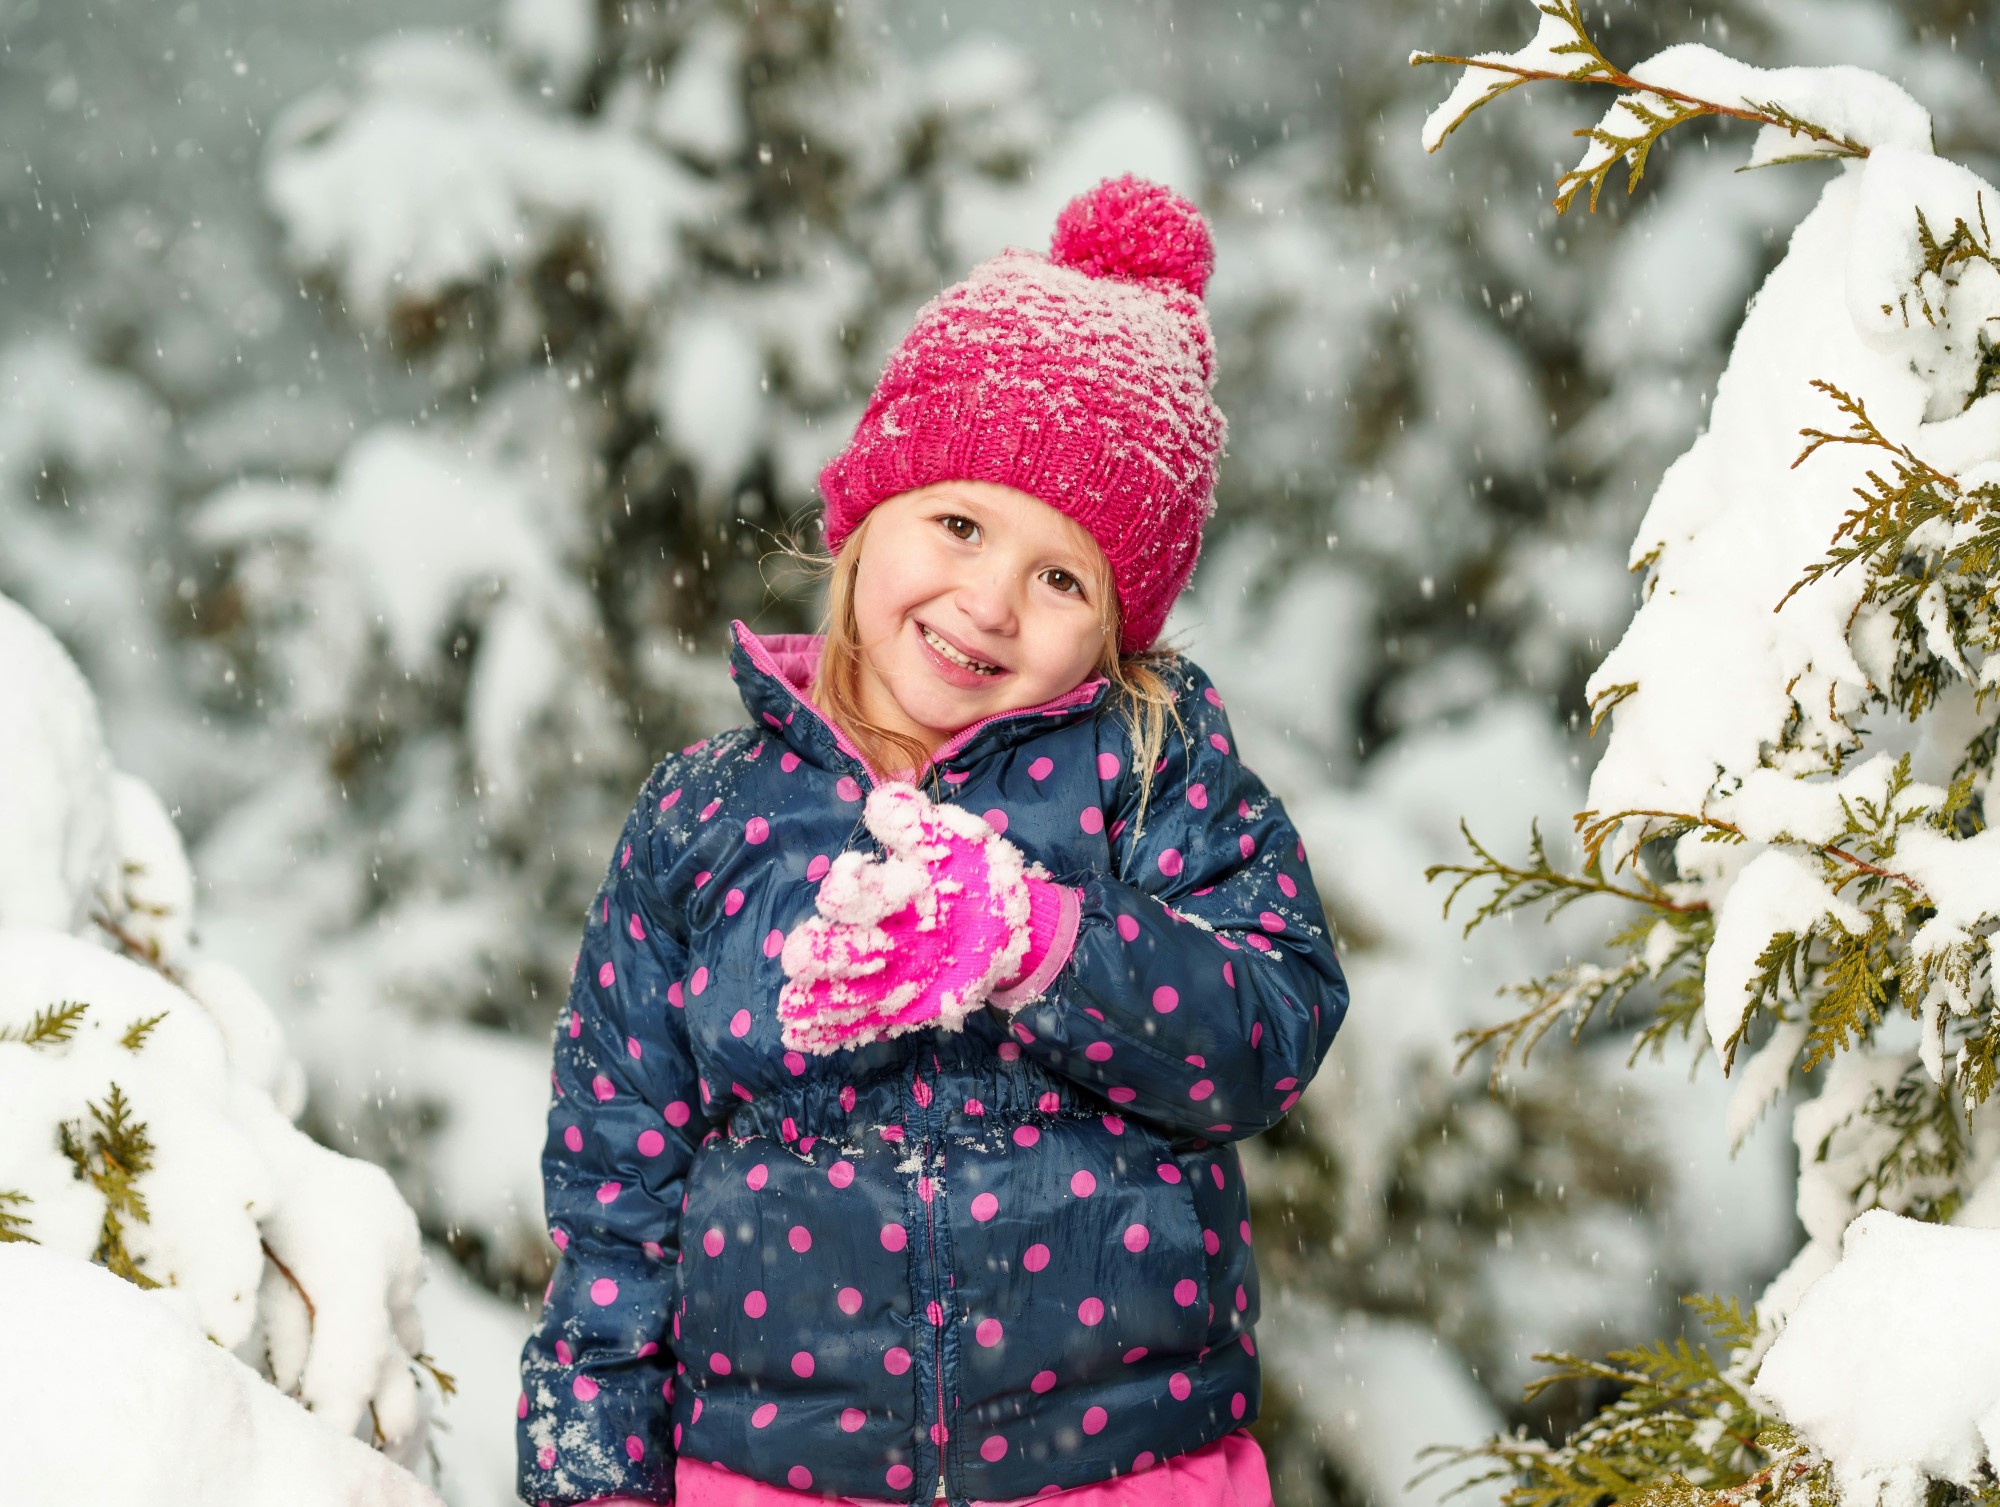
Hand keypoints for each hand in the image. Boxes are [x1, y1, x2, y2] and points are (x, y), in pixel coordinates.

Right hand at [778, 783, 1040, 1053]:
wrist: (1007, 923)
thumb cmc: (973, 873)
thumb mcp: (955, 840)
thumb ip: (916, 823)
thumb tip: (880, 803)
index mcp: (877, 894)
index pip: (845, 895)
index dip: (847, 891)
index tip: (856, 879)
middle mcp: (865, 935)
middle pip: (820, 950)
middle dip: (830, 954)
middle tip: (870, 954)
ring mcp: (875, 977)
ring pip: (830, 992)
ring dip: (816, 1000)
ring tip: (796, 1011)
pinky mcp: (891, 1009)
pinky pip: (853, 1024)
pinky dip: (827, 1032)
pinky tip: (802, 1039)